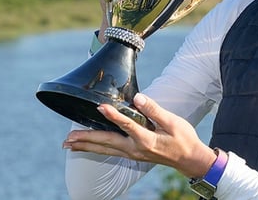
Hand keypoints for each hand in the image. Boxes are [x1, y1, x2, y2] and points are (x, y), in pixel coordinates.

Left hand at [62, 93, 216, 177]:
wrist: (189, 159)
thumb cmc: (183, 139)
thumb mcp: (173, 122)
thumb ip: (154, 110)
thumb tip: (138, 98)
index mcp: (147, 140)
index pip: (126, 125)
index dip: (113, 116)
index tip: (100, 107)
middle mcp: (136, 149)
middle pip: (107, 143)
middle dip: (86, 139)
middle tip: (68, 138)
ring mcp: (133, 154)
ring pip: (105, 149)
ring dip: (86, 146)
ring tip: (68, 144)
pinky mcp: (133, 155)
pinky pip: (110, 151)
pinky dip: (96, 149)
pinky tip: (87, 146)